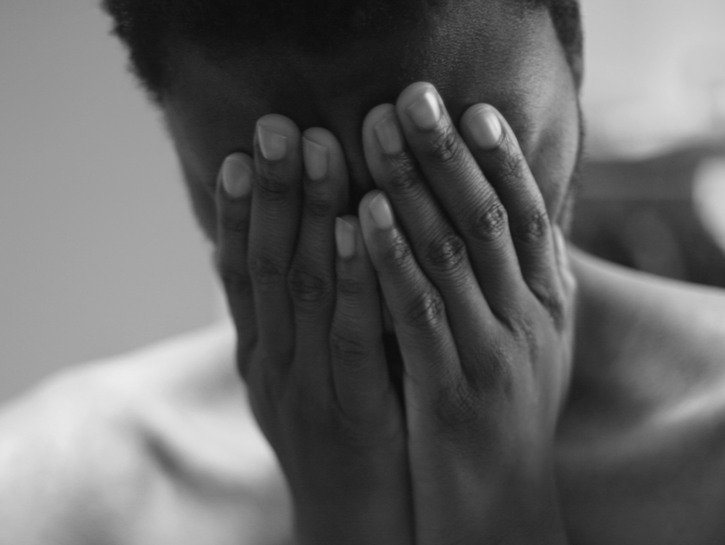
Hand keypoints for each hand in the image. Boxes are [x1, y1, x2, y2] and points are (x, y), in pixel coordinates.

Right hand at [213, 117, 412, 544]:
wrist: (352, 518)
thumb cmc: (334, 431)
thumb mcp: (300, 375)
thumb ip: (296, 320)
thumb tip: (297, 252)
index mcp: (258, 352)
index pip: (240, 270)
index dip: (240, 210)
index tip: (245, 152)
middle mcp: (271, 362)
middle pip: (267, 264)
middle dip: (275, 193)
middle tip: (282, 127)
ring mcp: (306, 385)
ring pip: (303, 288)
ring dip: (311, 216)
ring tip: (322, 153)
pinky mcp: (350, 408)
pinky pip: (351, 333)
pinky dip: (356, 277)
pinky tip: (365, 228)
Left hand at [358, 82, 575, 543]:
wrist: (498, 499)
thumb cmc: (504, 406)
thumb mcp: (529, 338)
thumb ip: (516, 280)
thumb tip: (496, 212)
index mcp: (551, 303)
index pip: (530, 214)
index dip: (501, 159)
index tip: (470, 109)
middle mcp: (531, 320)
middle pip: (487, 220)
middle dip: (446, 155)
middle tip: (409, 100)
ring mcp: (493, 355)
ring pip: (450, 256)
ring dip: (412, 189)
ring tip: (375, 138)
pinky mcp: (450, 391)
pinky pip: (415, 313)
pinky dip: (388, 260)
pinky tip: (360, 217)